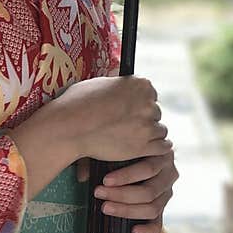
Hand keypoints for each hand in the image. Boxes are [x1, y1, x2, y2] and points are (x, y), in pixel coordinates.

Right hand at [55, 75, 170, 164]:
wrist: (70, 127)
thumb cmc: (77, 104)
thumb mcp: (99, 84)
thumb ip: (117, 86)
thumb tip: (118, 88)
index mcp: (139, 84)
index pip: (151, 94)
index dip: (141, 104)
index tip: (133, 110)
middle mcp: (147, 103)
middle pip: (155, 112)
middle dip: (144, 120)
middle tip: (131, 126)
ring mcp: (147, 125)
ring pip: (160, 130)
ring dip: (151, 134)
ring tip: (137, 139)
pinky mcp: (144, 146)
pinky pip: (162, 147)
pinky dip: (156, 148)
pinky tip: (150, 148)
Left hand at [90, 149, 178, 232]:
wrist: (138, 158)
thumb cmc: (124, 150)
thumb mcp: (116, 149)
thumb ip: (101, 157)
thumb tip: (82, 176)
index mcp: (161, 156)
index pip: (148, 168)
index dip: (127, 176)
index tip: (105, 180)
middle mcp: (169, 174)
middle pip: (149, 190)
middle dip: (122, 194)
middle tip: (99, 193)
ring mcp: (167, 193)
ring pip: (152, 208)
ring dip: (127, 210)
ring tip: (105, 208)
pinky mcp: (162, 209)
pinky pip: (158, 224)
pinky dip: (148, 230)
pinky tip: (133, 231)